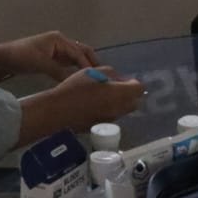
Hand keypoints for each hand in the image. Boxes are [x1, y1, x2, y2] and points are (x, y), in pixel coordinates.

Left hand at [0, 31, 99, 81]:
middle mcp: (60, 42)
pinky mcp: (52, 58)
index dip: (88, 65)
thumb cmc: (21, 57)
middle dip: (92, 62)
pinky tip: (80, 79)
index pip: (79, 53)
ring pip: (76, 58)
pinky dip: (76, 70)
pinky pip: (69, 63)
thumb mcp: (41, 64)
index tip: (97, 77)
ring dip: (85, 66)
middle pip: (82, 51)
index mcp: (59, 39)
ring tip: (94, 79)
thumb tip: (76, 82)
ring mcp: (56, 50)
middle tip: (104, 76)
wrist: (2, 58)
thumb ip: (59, 72)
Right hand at [19, 67, 145, 143]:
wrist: (59, 111)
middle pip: (134, 102)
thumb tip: (120, 80)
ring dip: (120, 102)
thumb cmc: (76, 88)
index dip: (134, 83)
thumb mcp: (93, 71)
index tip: (125, 80)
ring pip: (124, 110)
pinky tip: (95, 105)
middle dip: (130, 94)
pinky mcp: (102, 126)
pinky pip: (112, 116)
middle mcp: (119, 109)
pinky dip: (110, 110)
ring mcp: (110, 120)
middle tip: (116, 87)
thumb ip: (111, 74)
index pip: (139, 89)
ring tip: (104, 95)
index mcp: (119, 94)